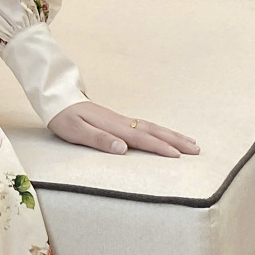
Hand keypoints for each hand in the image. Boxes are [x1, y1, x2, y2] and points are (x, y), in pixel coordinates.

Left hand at [46, 101, 199, 156]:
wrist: (58, 98)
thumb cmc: (64, 117)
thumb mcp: (75, 131)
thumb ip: (98, 139)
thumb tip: (122, 148)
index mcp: (112, 126)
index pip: (140, 138)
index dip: (159, 147)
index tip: (177, 156)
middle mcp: (120, 121)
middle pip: (153, 130)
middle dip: (175, 140)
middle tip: (197, 150)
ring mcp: (121, 120)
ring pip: (152, 127)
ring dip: (172, 135)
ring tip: (191, 143)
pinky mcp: (118, 120)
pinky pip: (145, 125)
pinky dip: (160, 131)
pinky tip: (166, 135)